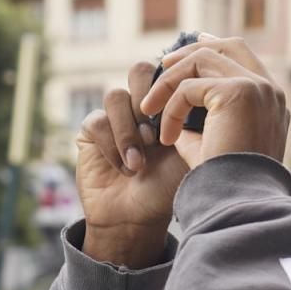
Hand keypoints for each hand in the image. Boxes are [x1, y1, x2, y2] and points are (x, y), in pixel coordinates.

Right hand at [75, 60, 191, 266]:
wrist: (138, 219)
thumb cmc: (168, 188)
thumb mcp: (189, 153)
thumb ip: (193, 121)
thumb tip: (199, 89)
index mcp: (167, 104)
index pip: (167, 72)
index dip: (171, 87)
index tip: (179, 118)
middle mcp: (139, 105)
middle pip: (139, 71)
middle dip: (148, 98)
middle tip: (156, 130)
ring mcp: (114, 116)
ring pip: (116, 96)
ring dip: (130, 131)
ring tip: (140, 162)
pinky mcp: (91, 131)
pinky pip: (97, 121)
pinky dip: (112, 146)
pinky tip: (126, 169)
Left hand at [139, 37, 289, 169]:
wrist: (238, 202)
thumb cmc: (226, 183)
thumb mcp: (214, 145)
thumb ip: (200, 121)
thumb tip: (176, 105)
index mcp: (272, 102)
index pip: (245, 59)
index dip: (215, 48)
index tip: (187, 51)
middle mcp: (270, 90)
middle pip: (229, 45)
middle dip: (193, 50)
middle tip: (164, 63)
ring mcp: (257, 88)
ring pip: (203, 60)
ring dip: (171, 81)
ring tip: (149, 107)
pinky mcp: (238, 92)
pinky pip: (189, 88)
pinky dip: (170, 110)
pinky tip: (166, 137)